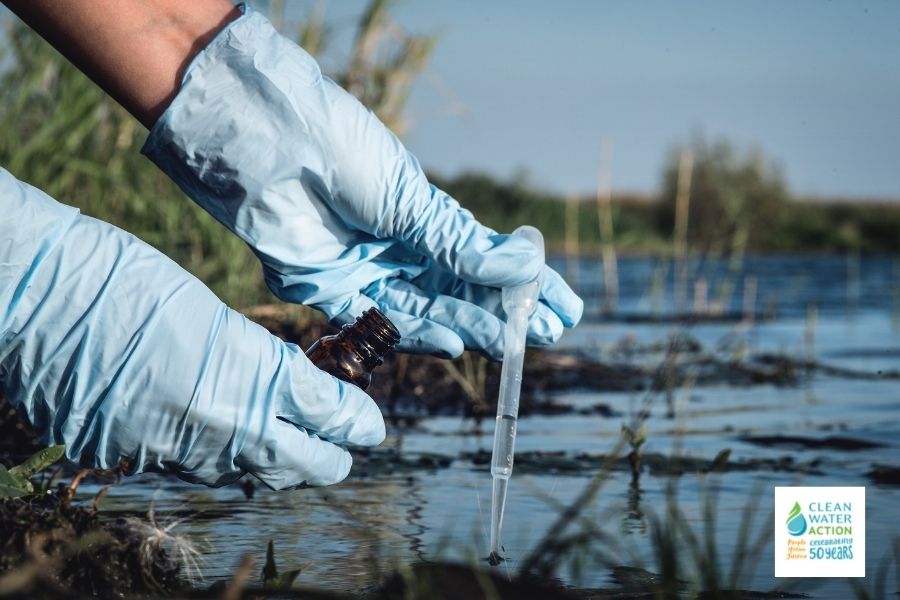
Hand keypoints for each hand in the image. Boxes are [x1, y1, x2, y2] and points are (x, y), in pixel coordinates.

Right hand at [0, 168, 383, 488]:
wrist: (35, 294)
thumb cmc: (125, 279)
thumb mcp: (211, 313)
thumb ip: (258, 361)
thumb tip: (291, 390)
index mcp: (252, 375)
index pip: (331, 416)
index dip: (358, 422)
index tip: (370, 424)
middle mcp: (221, 427)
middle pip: (306, 467)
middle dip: (332, 455)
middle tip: (340, 438)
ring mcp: (175, 452)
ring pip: (251, 476)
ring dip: (277, 460)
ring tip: (287, 438)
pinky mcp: (132, 460)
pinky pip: (194, 471)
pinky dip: (218, 456)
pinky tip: (218, 433)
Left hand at [142, 4, 582, 359]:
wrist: (271, 147)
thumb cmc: (344, 153)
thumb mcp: (412, 200)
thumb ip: (461, 245)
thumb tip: (527, 267)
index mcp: (423, 216)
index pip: (487, 258)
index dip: (527, 284)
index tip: (565, 305)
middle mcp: (400, 247)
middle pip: (463, 291)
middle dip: (507, 313)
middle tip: (549, 334)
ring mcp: (368, 272)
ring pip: (431, 311)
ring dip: (473, 328)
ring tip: (513, 342)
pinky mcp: (332, 293)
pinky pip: (384, 323)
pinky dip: (421, 335)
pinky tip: (458, 343)